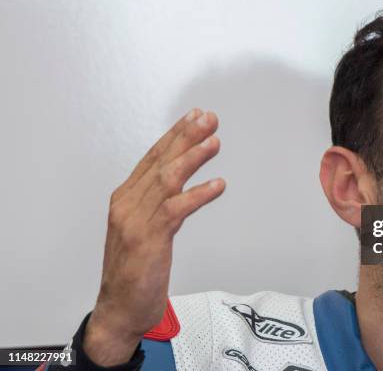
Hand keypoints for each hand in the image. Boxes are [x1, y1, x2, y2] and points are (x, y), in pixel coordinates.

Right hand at [83, 108, 224, 365]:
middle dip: (186, 137)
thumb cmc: (134, 270)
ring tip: (214, 142)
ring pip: (167, 180)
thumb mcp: (143, 229)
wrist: (119, 309)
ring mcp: (136, 221)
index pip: (152, 158)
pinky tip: (218, 185)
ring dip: (193, 158)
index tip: (193, 117)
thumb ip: (156, 203)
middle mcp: (128, 205)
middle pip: (160, 162)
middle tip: (208, 118)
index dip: (174, 136)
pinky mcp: (148, 240)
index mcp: (126, 199)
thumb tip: (180, 183)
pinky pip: (175, 210)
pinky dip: (198, 195)